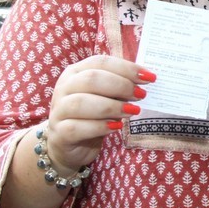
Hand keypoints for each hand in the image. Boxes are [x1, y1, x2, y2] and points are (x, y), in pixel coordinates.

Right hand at [44, 55, 153, 173]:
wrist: (70, 145)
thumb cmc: (93, 115)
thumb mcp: (107, 97)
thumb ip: (120, 87)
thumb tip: (146, 80)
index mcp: (75, 72)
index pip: (100, 62)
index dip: (126, 68)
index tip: (150, 77)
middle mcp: (64, 88)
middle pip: (91, 79)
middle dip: (120, 85)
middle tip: (141, 95)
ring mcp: (58, 111)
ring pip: (81, 103)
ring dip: (111, 106)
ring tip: (132, 111)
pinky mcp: (59, 134)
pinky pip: (76, 127)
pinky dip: (99, 126)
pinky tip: (116, 127)